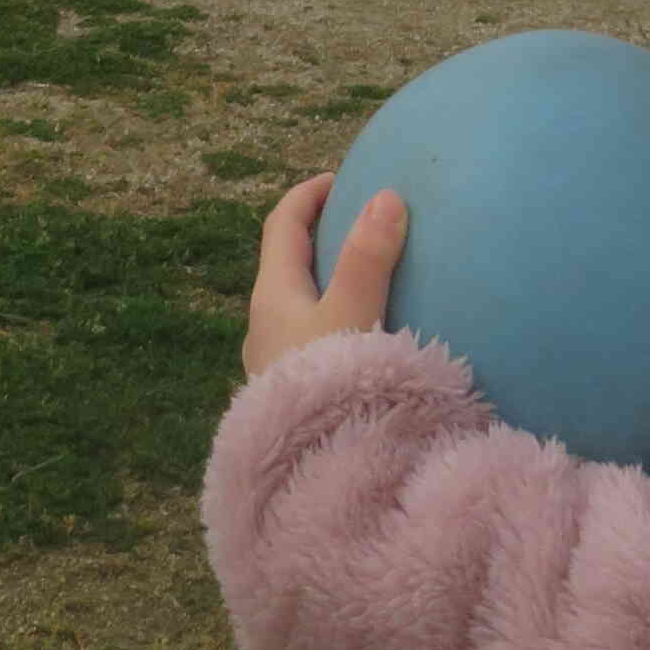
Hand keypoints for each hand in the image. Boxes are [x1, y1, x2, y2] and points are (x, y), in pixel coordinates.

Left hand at [242, 173, 409, 379]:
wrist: (304, 472)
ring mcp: (271, 355)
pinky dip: (329, 313)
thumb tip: (385, 196)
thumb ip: (368, 259)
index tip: (338, 178)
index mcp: (273, 293)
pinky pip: (305, 331)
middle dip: (317, 234)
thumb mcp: (352, 316)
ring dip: (323, 277)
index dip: (307, 194)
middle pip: (286, 260)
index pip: (282, 224)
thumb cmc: (327, 384)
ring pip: (295, 299)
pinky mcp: (287, 385)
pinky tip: (357, 333)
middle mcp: (264, 320)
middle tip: (358, 224)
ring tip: (364, 277)